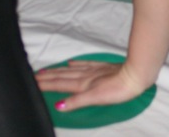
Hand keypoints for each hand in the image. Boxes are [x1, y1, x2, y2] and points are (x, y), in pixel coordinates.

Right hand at [36, 59, 150, 111]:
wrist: (137, 75)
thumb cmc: (119, 89)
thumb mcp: (95, 99)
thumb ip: (76, 101)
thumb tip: (58, 106)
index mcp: (83, 84)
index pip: (59, 84)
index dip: (45, 84)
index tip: (31, 82)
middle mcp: (86, 75)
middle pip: (62, 75)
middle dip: (47, 76)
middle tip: (33, 75)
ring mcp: (95, 70)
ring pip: (72, 69)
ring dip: (58, 70)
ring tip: (46, 70)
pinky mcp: (104, 67)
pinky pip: (86, 64)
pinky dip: (77, 63)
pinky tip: (72, 62)